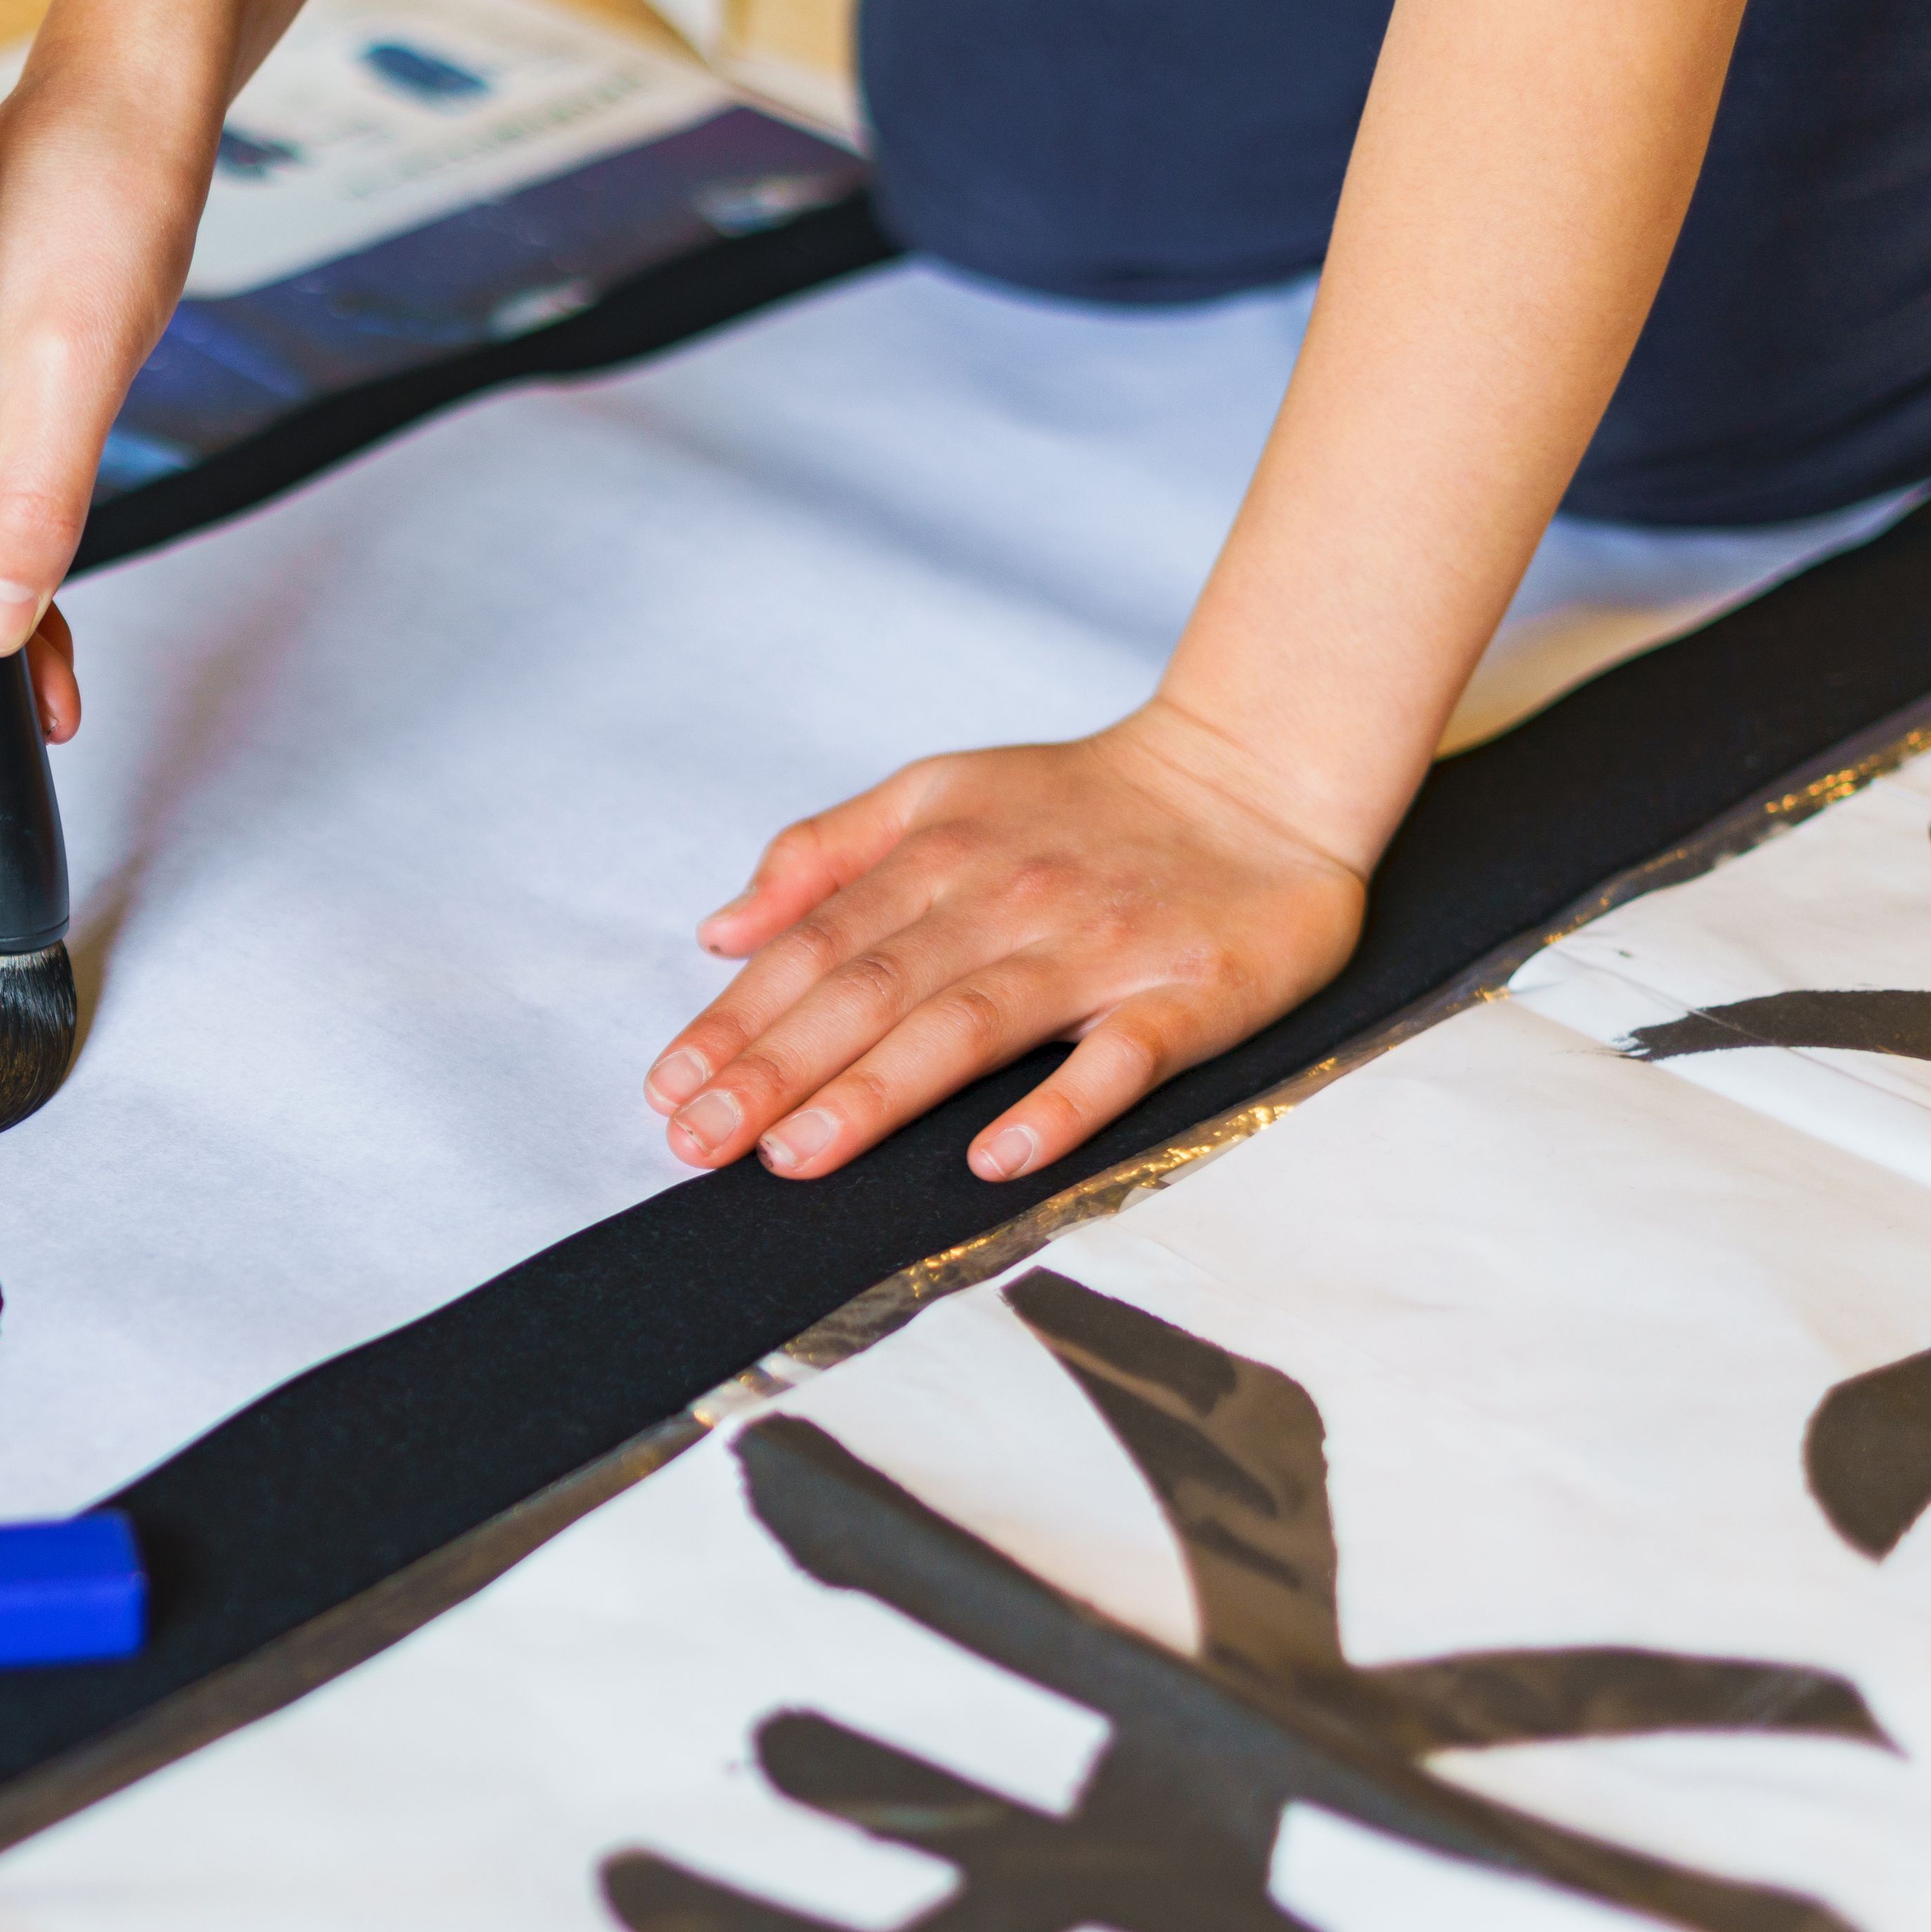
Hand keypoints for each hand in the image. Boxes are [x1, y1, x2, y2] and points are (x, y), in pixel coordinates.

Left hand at [643, 704, 1372, 1184]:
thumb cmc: (1086, 802)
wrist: (1262, 773)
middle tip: (699, 1142)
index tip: (667, 1089)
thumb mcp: (943, 791)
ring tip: (797, 1155)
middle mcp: (1008, 899)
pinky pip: (1119, 1056)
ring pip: (971, 1023)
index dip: (739, 1018)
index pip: (818, 945)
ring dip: (879, 1091)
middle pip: (874, 989)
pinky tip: (996, 1158)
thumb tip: (720, 928)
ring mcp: (1099, 949)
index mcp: (941, 854)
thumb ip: (828, 853)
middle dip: (777, 1068)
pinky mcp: (1189, 992)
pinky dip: (1059, 1105)